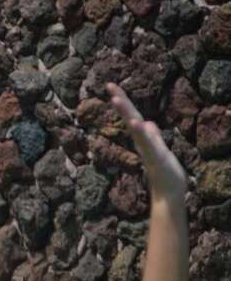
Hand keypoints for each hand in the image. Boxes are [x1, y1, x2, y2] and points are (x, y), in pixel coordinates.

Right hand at [106, 82, 187, 203]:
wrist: (169, 195)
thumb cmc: (166, 174)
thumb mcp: (161, 150)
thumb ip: (153, 137)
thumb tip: (148, 123)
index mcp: (144, 139)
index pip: (133, 116)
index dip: (124, 101)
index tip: (112, 85)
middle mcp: (143, 142)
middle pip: (130, 118)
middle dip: (122, 101)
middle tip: (110, 85)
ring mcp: (148, 150)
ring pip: (135, 129)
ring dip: (126, 114)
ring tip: (117, 99)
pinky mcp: (157, 158)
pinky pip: (148, 143)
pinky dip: (141, 133)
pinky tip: (137, 123)